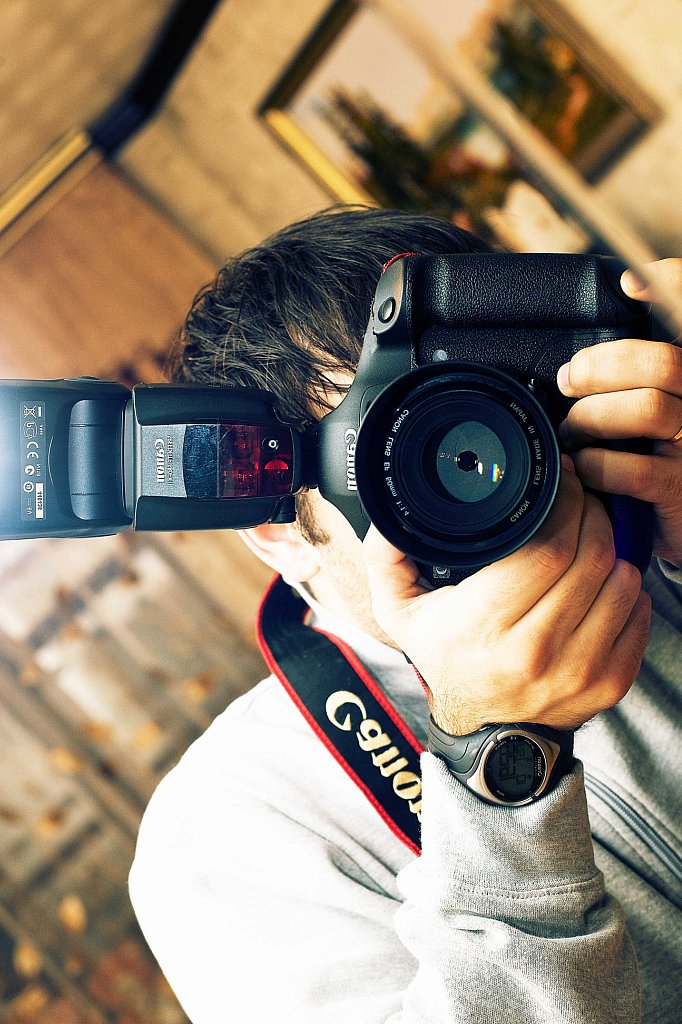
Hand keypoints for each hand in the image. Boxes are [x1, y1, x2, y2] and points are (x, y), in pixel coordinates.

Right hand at [362, 462, 650, 735]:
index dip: (563, 505)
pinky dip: (627, 587)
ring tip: (591, 537)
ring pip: (621, 581)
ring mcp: (579, 671)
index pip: (546, 549)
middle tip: (580, 500)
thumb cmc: (447, 660)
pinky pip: (637, 613)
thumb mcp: (400, 612)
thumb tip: (388, 514)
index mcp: (483, 627)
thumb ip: (386, 559)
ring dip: (612, 549)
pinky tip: (603, 579)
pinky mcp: (611, 682)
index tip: (561, 482)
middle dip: (592, 514)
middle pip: (590, 558)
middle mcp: (534, 652)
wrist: (484, 732)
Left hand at [557, 257, 681, 565]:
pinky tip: (586, 467)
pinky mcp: (681, 491)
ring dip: (592, 418)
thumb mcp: (657, 400)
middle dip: (601, 368)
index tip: (630, 285)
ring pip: (647, 410)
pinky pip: (633, 468)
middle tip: (569, 382)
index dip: (673, 286)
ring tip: (573, 430)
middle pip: (663, 363)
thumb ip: (643, 362)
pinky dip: (596, 465)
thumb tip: (628, 289)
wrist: (677, 520)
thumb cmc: (657, 453)